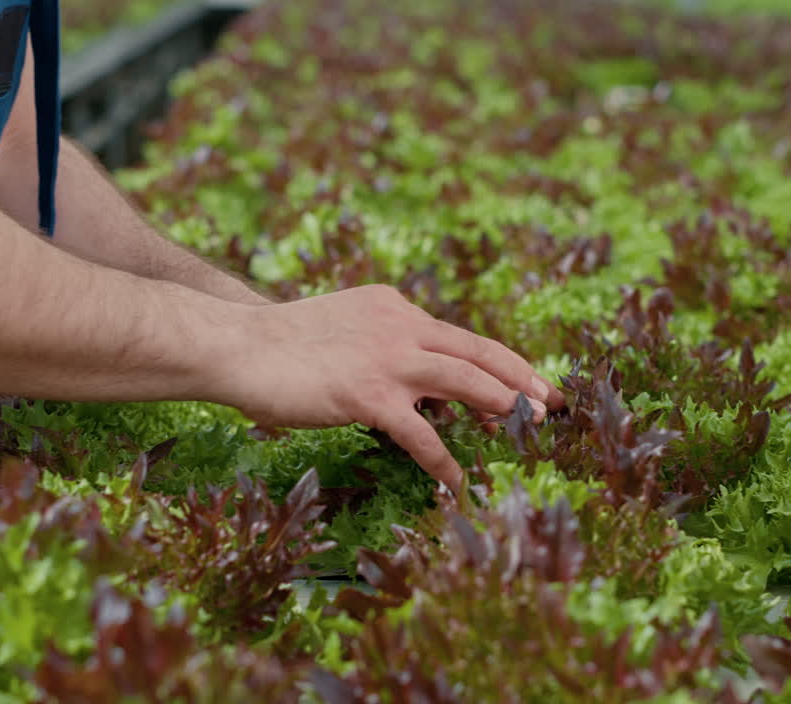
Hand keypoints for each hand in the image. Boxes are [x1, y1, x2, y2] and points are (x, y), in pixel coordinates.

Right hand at [218, 285, 562, 488]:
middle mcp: (400, 325)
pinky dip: (446, 462)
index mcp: (393, 306)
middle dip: (522, 377)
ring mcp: (388, 359)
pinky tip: (459, 483)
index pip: (457, 336)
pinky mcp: (369, 394)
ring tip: (530, 430)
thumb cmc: (278, 346)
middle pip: (479, 351)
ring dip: (506, 407)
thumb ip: (377, 346)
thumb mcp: (341, 328)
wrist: (236, 345)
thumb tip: (409, 388)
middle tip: (554, 401)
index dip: (496, 359)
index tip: (523, 378)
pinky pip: (423, 435)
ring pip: (468, 382)